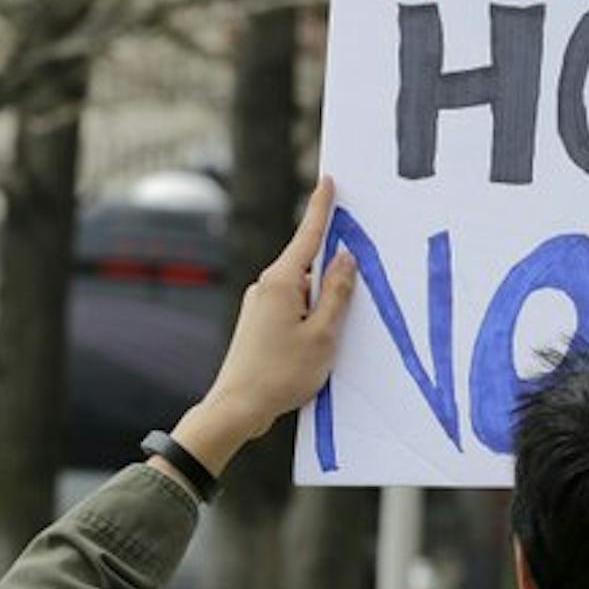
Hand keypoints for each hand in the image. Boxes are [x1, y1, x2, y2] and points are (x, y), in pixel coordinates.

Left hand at [172, 178, 356, 474]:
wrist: (238, 407)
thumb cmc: (282, 374)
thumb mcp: (323, 334)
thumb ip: (337, 293)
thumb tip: (345, 258)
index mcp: (281, 283)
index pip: (307, 236)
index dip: (321, 208)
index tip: (328, 181)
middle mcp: (266, 286)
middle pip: (309, 265)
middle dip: (333, 272)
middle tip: (350, 292)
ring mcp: (260, 303)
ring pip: (303, 290)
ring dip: (322, 303)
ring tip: (327, 340)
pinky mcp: (258, 321)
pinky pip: (293, 306)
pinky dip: (311, 316)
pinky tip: (317, 343)